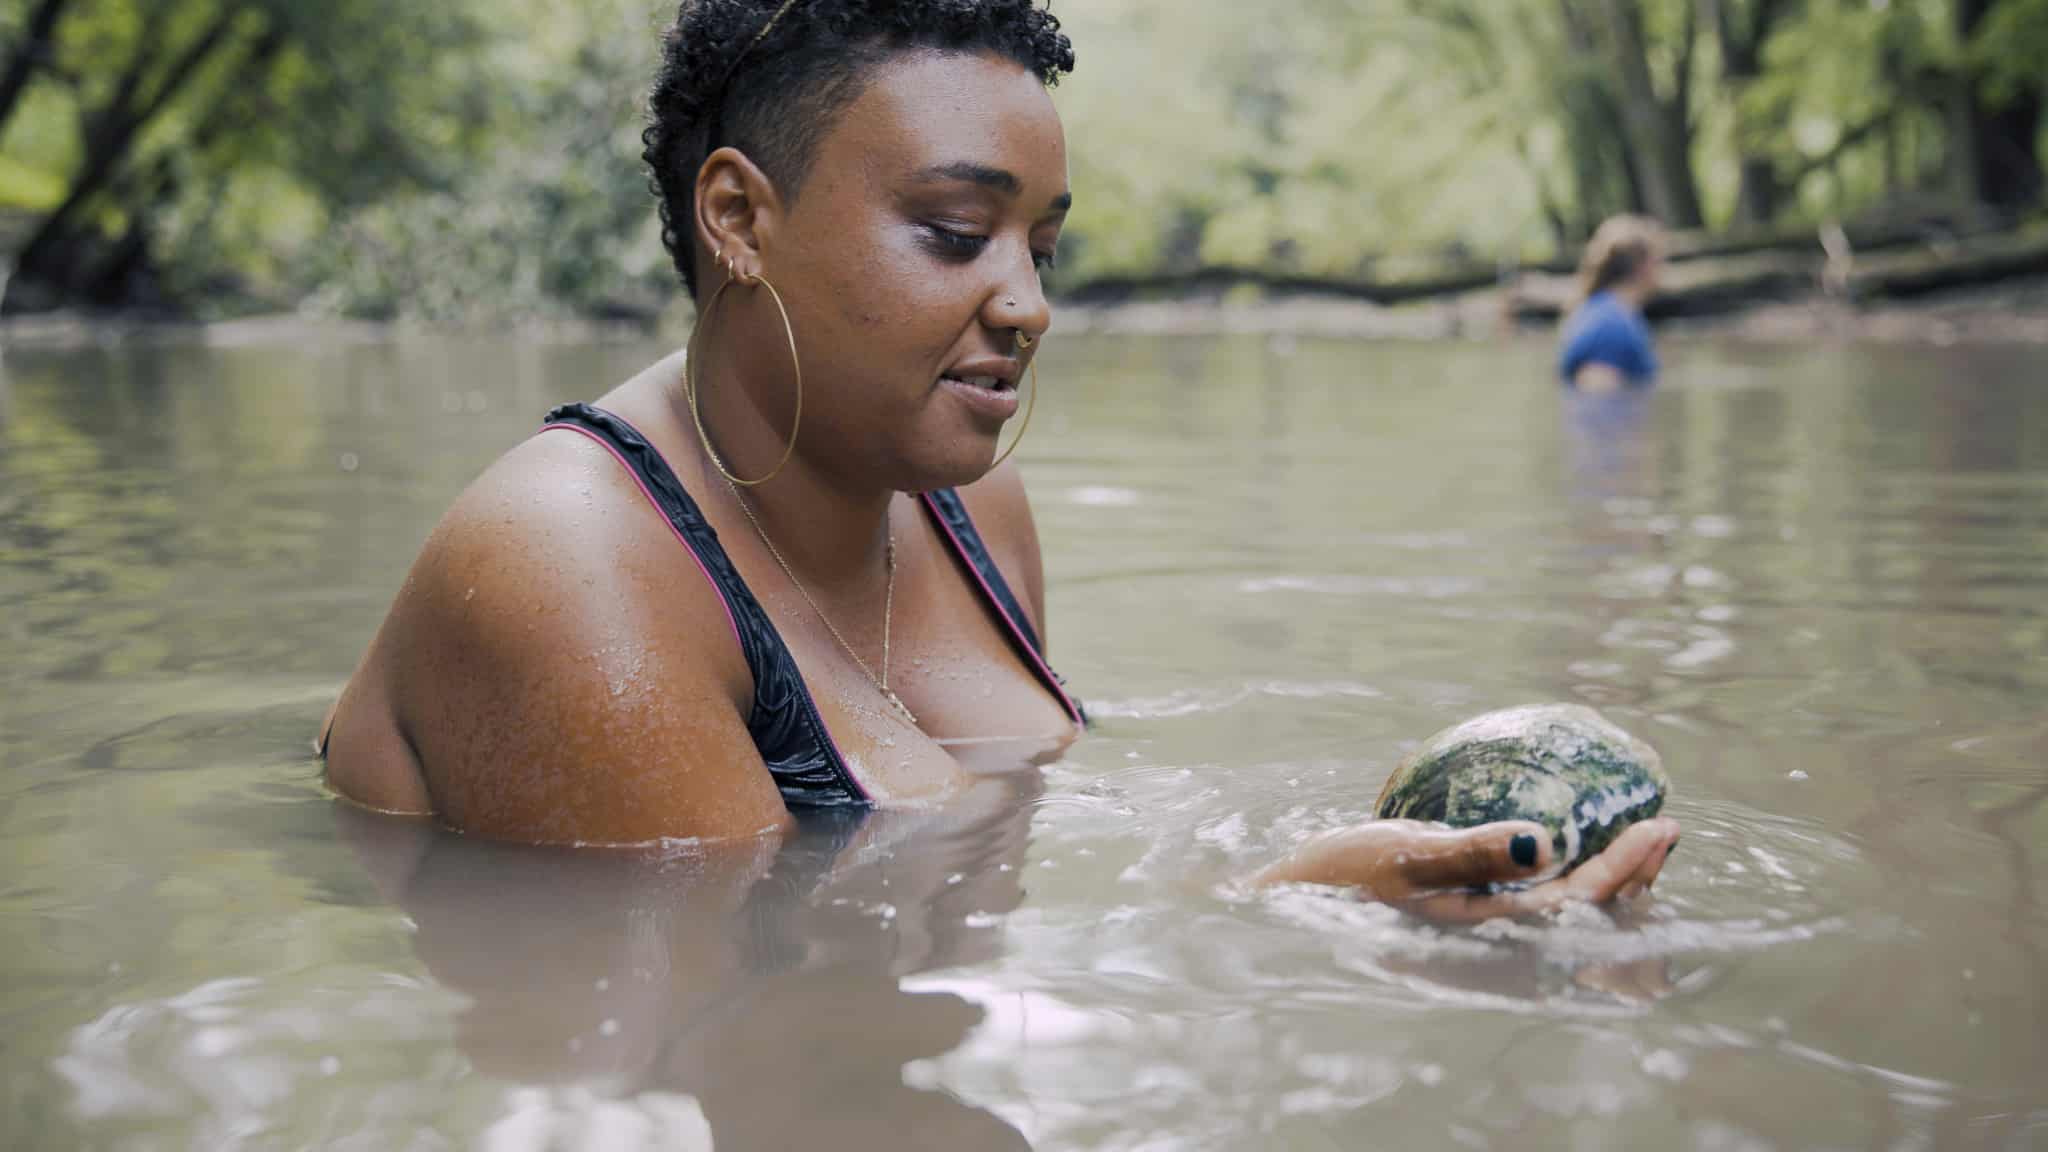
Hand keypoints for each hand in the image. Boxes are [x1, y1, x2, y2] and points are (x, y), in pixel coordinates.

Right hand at [1253, 816, 1679, 922]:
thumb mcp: (1404, 856)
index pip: (1581, 906)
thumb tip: (1543, 844)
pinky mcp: (1473, 919)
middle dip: (1634, 880)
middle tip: (1665, 831)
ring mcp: (1488, 934)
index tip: (1659, 826)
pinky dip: (1575, 880)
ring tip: (1639, 843)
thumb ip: (1474, 852)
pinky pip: (1542, 904)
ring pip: (1571, 917)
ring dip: (1612, 883)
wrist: (1289, 904)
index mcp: (1491, 935)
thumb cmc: (1341, 878)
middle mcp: (1499, 943)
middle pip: (1590, 922)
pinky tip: (1573, 851)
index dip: (1626, 870)